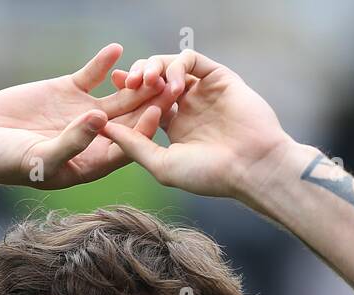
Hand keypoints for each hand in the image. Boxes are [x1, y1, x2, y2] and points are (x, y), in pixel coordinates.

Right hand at [0, 43, 181, 191]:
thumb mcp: (38, 159)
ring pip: (117, 95)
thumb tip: (102, 120)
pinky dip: (103, 63)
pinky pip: (92, 75)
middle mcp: (94, 139)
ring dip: (135, 81)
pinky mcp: (68, 91)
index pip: (127, 147)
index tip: (159, 113)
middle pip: (129, 119)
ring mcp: (83, 113)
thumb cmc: (4, 163)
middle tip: (171, 83)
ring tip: (151, 64)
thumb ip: (72, 143)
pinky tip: (115, 49)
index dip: (144, 130)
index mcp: (92, 164)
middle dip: (150, 102)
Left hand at [100, 50, 295, 202]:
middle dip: (137, 77)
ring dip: (154, 68)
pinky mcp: (219, 78)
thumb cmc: (207, 175)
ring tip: (146, 81)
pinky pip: (192, 60)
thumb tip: (103, 129)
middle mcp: (187, 106)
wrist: (250, 167)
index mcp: (173, 127)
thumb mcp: (161, 163)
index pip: (143, 103)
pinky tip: (172, 83)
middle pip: (154, 81)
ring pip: (170, 66)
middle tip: (126, 81)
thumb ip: (133, 145)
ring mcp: (203, 91)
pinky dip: (177, 65)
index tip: (112, 91)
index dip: (127, 95)